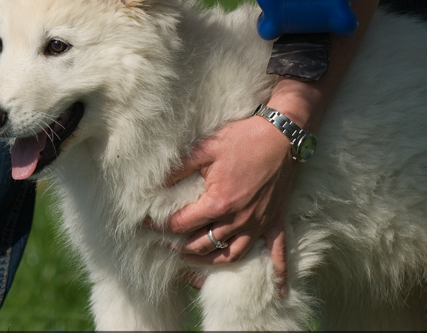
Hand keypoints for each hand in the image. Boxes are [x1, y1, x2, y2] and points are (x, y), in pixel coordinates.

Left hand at [150, 115, 297, 296]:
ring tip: (192, 260)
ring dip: (210, 261)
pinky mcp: (274, 221)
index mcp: (217, 203)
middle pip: (202, 244)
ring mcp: (257, 223)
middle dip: (179, 246)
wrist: (280, 135)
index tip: (146, 224)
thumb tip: (156, 181)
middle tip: (163, 244)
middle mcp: (237, 220)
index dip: (160, 226)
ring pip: (231, 255)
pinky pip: (277, 252)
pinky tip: (280, 292)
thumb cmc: (242, 139)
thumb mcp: (204, 149)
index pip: (181, 224)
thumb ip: (179, 167)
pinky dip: (279, 272)